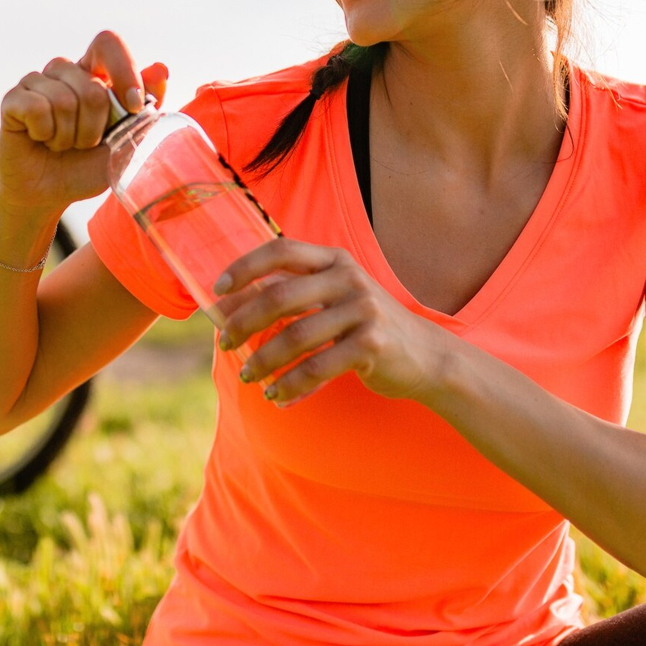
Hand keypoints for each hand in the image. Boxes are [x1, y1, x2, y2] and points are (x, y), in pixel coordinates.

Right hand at [0, 30, 168, 214]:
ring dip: (69, 136)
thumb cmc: (89, 164)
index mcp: (94, 73)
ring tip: (62, 144)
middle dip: (95, 128)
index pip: (109, 43)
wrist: (51, 193)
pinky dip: (45, 134)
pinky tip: (40, 139)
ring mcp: (36, 81)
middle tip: (84, 144)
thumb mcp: (127, 139)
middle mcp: (65, 70)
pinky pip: (36, 108)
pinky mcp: (13, 99)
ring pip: (64, 100)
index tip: (134, 106)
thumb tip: (161, 68)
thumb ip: (145, 106)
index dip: (124, 71)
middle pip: (92, 87)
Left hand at [214, 238, 449, 406]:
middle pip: (280, 296)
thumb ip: (291, 296)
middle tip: (225, 344)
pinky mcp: (372, 344)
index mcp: (335, 259)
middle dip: (243, 322)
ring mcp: (363, 310)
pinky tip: (276, 395)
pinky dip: (290, 384)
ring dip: (263, 360)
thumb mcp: (333, 299)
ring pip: (295, 337)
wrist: (427, 356)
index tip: (218, 289)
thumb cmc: (366, 326)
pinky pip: (317, 367)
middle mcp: (348, 278)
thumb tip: (229, 307)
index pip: (281, 249)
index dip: (245, 266)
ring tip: (248, 377)